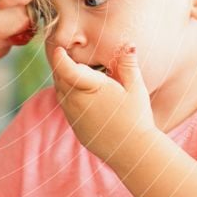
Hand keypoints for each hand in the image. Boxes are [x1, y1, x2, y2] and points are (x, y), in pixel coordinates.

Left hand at [51, 44, 155, 164]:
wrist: (132, 152)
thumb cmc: (137, 118)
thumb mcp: (136, 88)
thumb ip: (128, 65)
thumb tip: (129, 44)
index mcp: (90, 89)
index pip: (66, 69)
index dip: (60, 57)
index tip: (59, 48)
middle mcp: (76, 103)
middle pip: (60, 78)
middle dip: (62, 66)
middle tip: (67, 53)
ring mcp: (73, 116)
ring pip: (60, 92)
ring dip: (64, 80)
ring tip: (74, 70)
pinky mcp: (75, 127)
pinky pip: (65, 106)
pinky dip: (68, 95)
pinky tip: (81, 92)